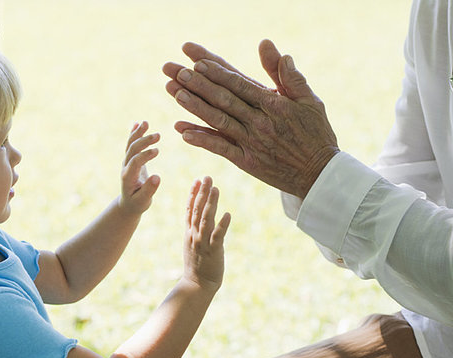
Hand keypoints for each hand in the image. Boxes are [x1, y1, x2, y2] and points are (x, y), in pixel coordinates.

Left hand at [119, 121, 160, 214]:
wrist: (128, 203)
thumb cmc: (137, 203)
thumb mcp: (144, 201)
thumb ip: (149, 189)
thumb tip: (157, 177)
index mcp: (128, 177)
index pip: (135, 162)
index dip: (145, 155)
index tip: (157, 150)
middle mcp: (125, 167)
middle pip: (132, 150)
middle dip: (144, 141)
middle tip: (158, 135)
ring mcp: (127, 162)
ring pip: (130, 145)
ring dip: (138, 133)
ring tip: (146, 122)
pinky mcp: (131, 159)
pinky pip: (131, 144)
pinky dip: (134, 133)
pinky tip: (137, 123)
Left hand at [162, 40, 339, 198]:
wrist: (319, 174)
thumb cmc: (315, 133)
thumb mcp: (309, 100)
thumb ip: (288, 75)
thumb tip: (268, 46)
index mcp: (273, 104)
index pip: (239, 83)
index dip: (216, 71)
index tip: (196, 60)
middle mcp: (259, 121)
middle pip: (223, 99)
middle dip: (198, 83)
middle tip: (176, 71)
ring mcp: (251, 142)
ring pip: (218, 121)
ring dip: (195, 107)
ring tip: (174, 93)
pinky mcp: (246, 162)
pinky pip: (220, 148)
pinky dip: (202, 139)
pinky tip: (183, 131)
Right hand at [183, 176, 230, 292]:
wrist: (197, 285)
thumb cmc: (198, 265)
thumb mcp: (193, 243)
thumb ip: (196, 229)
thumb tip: (201, 217)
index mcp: (190, 232)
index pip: (190, 209)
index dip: (194, 194)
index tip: (198, 180)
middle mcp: (194, 235)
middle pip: (197, 210)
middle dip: (202, 193)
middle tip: (207, 177)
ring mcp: (202, 243)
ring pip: (206, 220)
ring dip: (210, 204)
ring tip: (215, 189)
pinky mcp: (213, 252)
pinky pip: (217, 237)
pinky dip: (222, 225)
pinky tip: (227, 214)